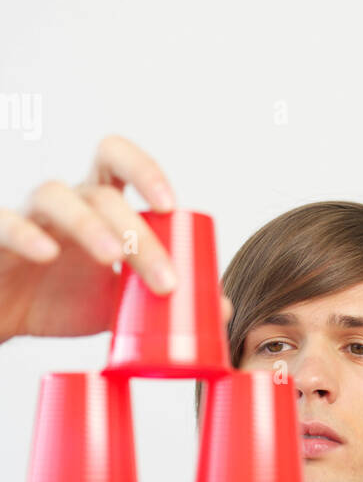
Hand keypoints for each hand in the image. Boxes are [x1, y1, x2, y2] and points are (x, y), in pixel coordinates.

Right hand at [0, 134, 232, 342]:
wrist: (5, 318)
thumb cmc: (58, 299)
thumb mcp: (116, 302)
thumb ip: (160, 299)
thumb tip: (222, 308)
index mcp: (98, 206)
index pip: (119, 162)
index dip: (146, 171)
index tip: (171, 205)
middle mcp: (66, 202)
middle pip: (104, 193)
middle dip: (139, 232)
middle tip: (164, 279)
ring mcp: (29, 216)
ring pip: (58, 196)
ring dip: (91, 226)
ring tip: (112, 259)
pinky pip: (8, 223)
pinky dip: (28, 235)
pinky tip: (47, 255)